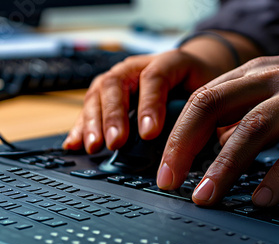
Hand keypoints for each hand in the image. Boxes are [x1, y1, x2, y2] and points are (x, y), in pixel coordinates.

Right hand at [62, 31, 260, 153]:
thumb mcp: (204, 92)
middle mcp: (137, 68)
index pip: (155, 79)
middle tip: (116, 142)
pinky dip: (81, 127)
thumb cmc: (198, 83)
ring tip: (95, 146)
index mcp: (166, 62)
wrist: (193, 71)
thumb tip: (191, 145)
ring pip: (98, 94)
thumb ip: (195, 112)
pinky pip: (89, 108)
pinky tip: (74, 143)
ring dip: (93, 123)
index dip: (150, 105)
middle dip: (114, 116)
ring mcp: (119, 79)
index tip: (149, 133)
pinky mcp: (106, 95)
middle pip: (117, 85)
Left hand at [157, 52, 278, 206]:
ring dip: (225, 166)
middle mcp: (277, 77)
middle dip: (186, 147)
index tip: (163, 169)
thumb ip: (250, 115)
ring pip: (254, 128)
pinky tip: (265, 198)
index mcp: (259, 72)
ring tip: (206, 198)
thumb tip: (214, 145)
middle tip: (168, 183)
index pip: (204, 99)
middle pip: (215, 106)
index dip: (177, 134)